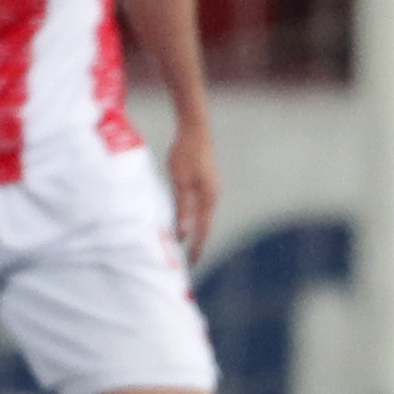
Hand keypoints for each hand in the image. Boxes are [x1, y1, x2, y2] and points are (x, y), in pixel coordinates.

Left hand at [165, 124, 219, 263]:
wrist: (195, 130)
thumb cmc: (184, 154)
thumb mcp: (180, 182)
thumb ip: (183, 208)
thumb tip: (184, 233)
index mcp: (208, 198)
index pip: (203, 230)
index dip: (197, 247)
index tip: (192, 263)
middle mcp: (213, 196)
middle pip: (205, 225)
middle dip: (198, 243)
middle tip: (189, 260)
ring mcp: (211, 189)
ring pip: (203, 216)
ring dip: (196, 230)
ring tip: (187, 244)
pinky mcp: (206, 182)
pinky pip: (200, 206)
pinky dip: (194, 218)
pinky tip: (187, 220)